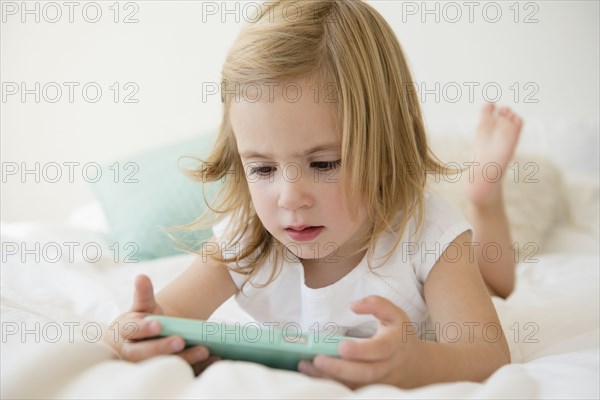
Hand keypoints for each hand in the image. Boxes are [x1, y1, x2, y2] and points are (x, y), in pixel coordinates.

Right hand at [106, 274, 219, 373]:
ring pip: (164, 364)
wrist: (140, 343)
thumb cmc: (140, 322)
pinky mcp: (165, 373)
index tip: (158, 324)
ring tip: (203, 350)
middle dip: (162, 347)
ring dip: (185, 359)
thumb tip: (141, 276)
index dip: (144, 329)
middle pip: (145, 354)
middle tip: (180, 341)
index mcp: (124, 334)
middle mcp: (132, 353)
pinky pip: (182, 372)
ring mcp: (147, 366)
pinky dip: (199, 367)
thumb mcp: (141, 308)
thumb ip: (143, 294)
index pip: (131, 332)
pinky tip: (214, 359)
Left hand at [298, 295, 422, 388]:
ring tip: (306, 366)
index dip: (362, 350)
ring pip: (356, 384)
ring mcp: (381, 382)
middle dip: (340, 368)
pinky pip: (352, 390)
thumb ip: (377, 304)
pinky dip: (332, 384)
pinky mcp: (372, 389)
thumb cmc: (401, 336)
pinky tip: (314, 375)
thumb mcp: (395, 314)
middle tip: (318, 359)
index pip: (380, 350)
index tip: (342, 347)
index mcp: (395, 344)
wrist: (420, 366)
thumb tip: (354, 305)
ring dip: (330, 378)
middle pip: (365, 373)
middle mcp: (388, 366)